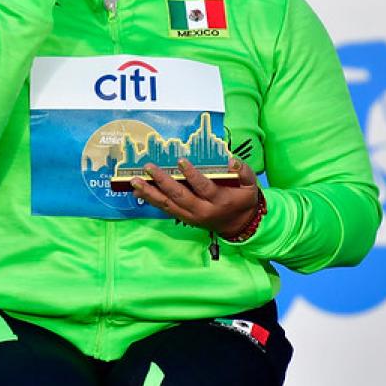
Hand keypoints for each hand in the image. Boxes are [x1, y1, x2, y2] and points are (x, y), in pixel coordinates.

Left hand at [131, 158, 259, 236]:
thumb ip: (243, 171)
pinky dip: (151, 200)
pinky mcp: (183, 218)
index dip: (193, 175)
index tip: (181, 161)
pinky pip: (165, 209)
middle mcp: (202, 211)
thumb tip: (231, 160)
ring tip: (134, 182)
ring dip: (150, 193)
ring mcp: (190, 216)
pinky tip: (138, 191)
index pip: (204, 188)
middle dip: (163, 182)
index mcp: (219, 201)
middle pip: (180, 197)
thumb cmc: (243, 200)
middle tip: (149, 168)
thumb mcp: (250, 186)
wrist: (239, 225)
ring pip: (168, 205)